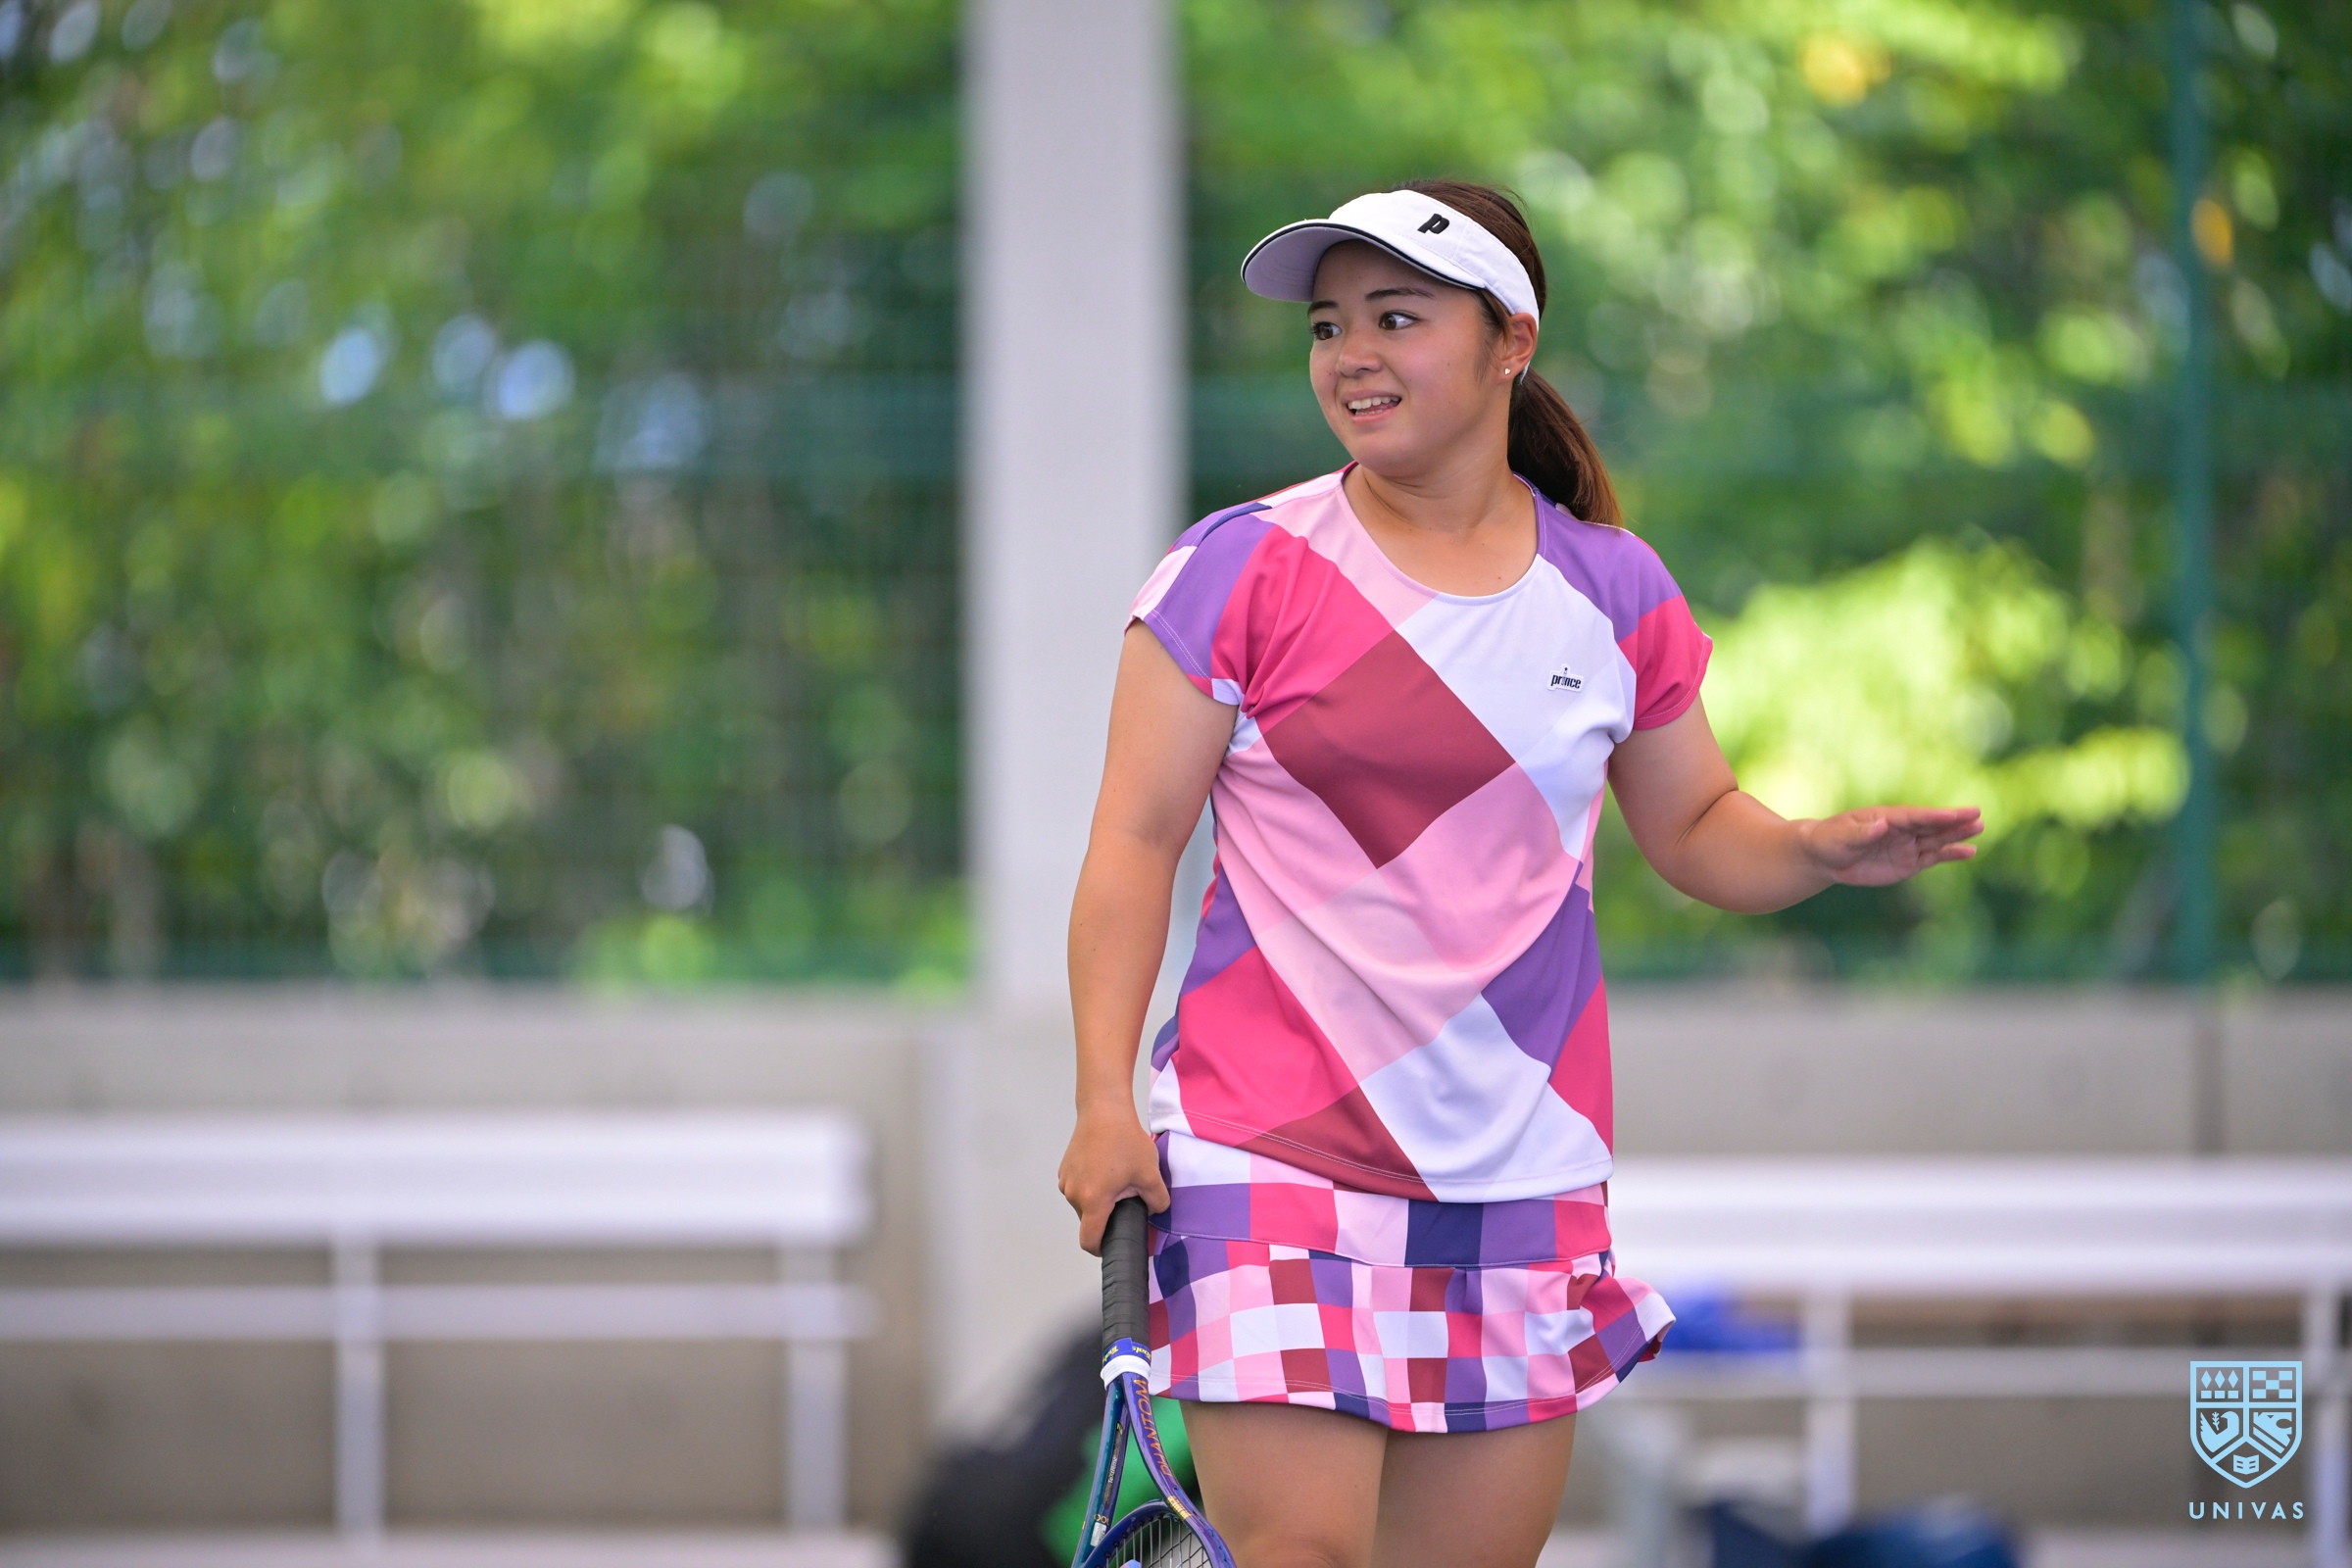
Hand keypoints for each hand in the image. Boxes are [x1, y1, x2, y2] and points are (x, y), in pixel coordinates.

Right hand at [1057, 1104, 1170, 1254]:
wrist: (1104, 1110)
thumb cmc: (1125, 1140)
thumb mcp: (1150, 1174)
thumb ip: (1158, 1201)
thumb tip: (1157, 1212)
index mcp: (1094, 1200)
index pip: (1090, 1241)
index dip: (1102, 1249)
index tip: (1114, 1244)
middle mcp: (1073, 1194)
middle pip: (1088, 1221)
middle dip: (1106, 1217)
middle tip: (1126, 1198)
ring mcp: (1066, 1181)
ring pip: (1082, 1204)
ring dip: (1098, 1200)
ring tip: (1116, 1179)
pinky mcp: (1064, 1169)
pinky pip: (1077, 1188)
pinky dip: (1090, 1186)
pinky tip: (1105, 1169)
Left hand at [1799, 805, 1982, 886]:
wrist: (1825, 857)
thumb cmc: (1830, 839)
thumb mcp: (1841, 836)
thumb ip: (1862, 832)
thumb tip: (1882, 825)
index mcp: (1886, 817)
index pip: (1914, 816)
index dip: (1933, 816)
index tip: (1953, 814)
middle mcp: (1901, 830)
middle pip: (1931, 825)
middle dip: (1953, 821)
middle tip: (1977, 814)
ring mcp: (1907, 846)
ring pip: (1936, 840)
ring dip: (1957, 835)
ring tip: (1979, 828)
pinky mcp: (1908, 863)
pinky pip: (1932, 858)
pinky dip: (1950, 855)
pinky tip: (1969, 852)